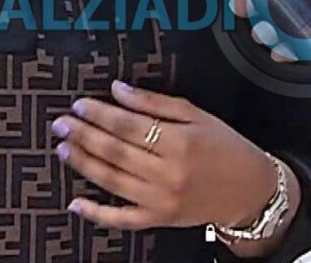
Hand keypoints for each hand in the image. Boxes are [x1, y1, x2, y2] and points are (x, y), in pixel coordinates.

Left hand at [52, 79, 295, 236]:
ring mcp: (161, 200)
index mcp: (180, 142)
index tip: (80, 104)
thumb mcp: (198, 115)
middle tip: (60, 123)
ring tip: (62, 149)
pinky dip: (96, 213)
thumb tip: (117, 90)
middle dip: (84, 135)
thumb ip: (155, 102)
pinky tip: (75, 202)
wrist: (250, 190)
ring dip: (83, 164)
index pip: (129, 125)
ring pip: (112, 181)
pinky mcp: (159, 220)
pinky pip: (122, 219)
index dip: (100, 114)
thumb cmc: (226, 146)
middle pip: (116, 151)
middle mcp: (168, 173)